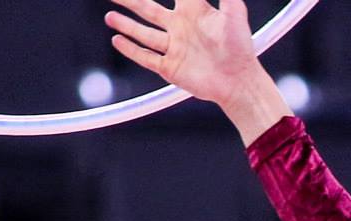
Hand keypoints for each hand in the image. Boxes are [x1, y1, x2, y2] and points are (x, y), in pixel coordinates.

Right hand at [104, 0, 260, 106]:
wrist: (240, 82)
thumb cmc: (241, 49)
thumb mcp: (234, 15)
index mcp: (194, 12)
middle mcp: (181, 28)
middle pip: (148, 9)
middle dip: (130, 1)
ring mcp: (174, 48)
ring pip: (144, 33)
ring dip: (126, 25)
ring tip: (109, 16)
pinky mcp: (171, 67)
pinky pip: (146, 57)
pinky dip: (131, 50)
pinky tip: (117, 41)